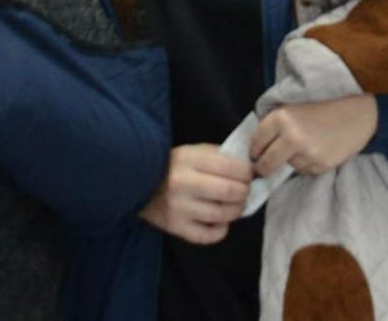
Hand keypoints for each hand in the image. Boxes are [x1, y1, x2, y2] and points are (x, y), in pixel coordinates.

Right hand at [138, 144, 252, 244]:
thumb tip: (248, 169)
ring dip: (237, 210)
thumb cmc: (174, 165)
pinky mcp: (175, 227)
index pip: (232, 167)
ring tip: (235, 205)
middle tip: (244, 191)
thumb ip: (219, 157)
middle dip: (245, 191)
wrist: (138, 183)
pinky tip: (221, 222)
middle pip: (230, 191)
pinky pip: (207, 235)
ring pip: (222, 214)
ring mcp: (179, 208)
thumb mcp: (194, 152)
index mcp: (189, 159)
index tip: (249, 175)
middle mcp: (183, 183)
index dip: (248, 172)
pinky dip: (221, 230)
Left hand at [251, 94, 378, 176]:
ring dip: (290, 161)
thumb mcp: (294, 106)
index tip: (256, 153)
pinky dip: (306, 163)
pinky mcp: (321, 165)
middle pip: (265, 164)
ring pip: (287, 167)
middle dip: (263, 167)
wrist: (358, 111)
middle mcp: (292, 136)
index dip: (253, 150)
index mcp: (282, 117)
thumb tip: (256, 147)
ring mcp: (307, 153)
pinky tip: (317, 149)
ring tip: (304, 146)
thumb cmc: (324, 105)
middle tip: (265, 165)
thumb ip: (275, 124)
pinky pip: (304, 170)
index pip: (255, 143)